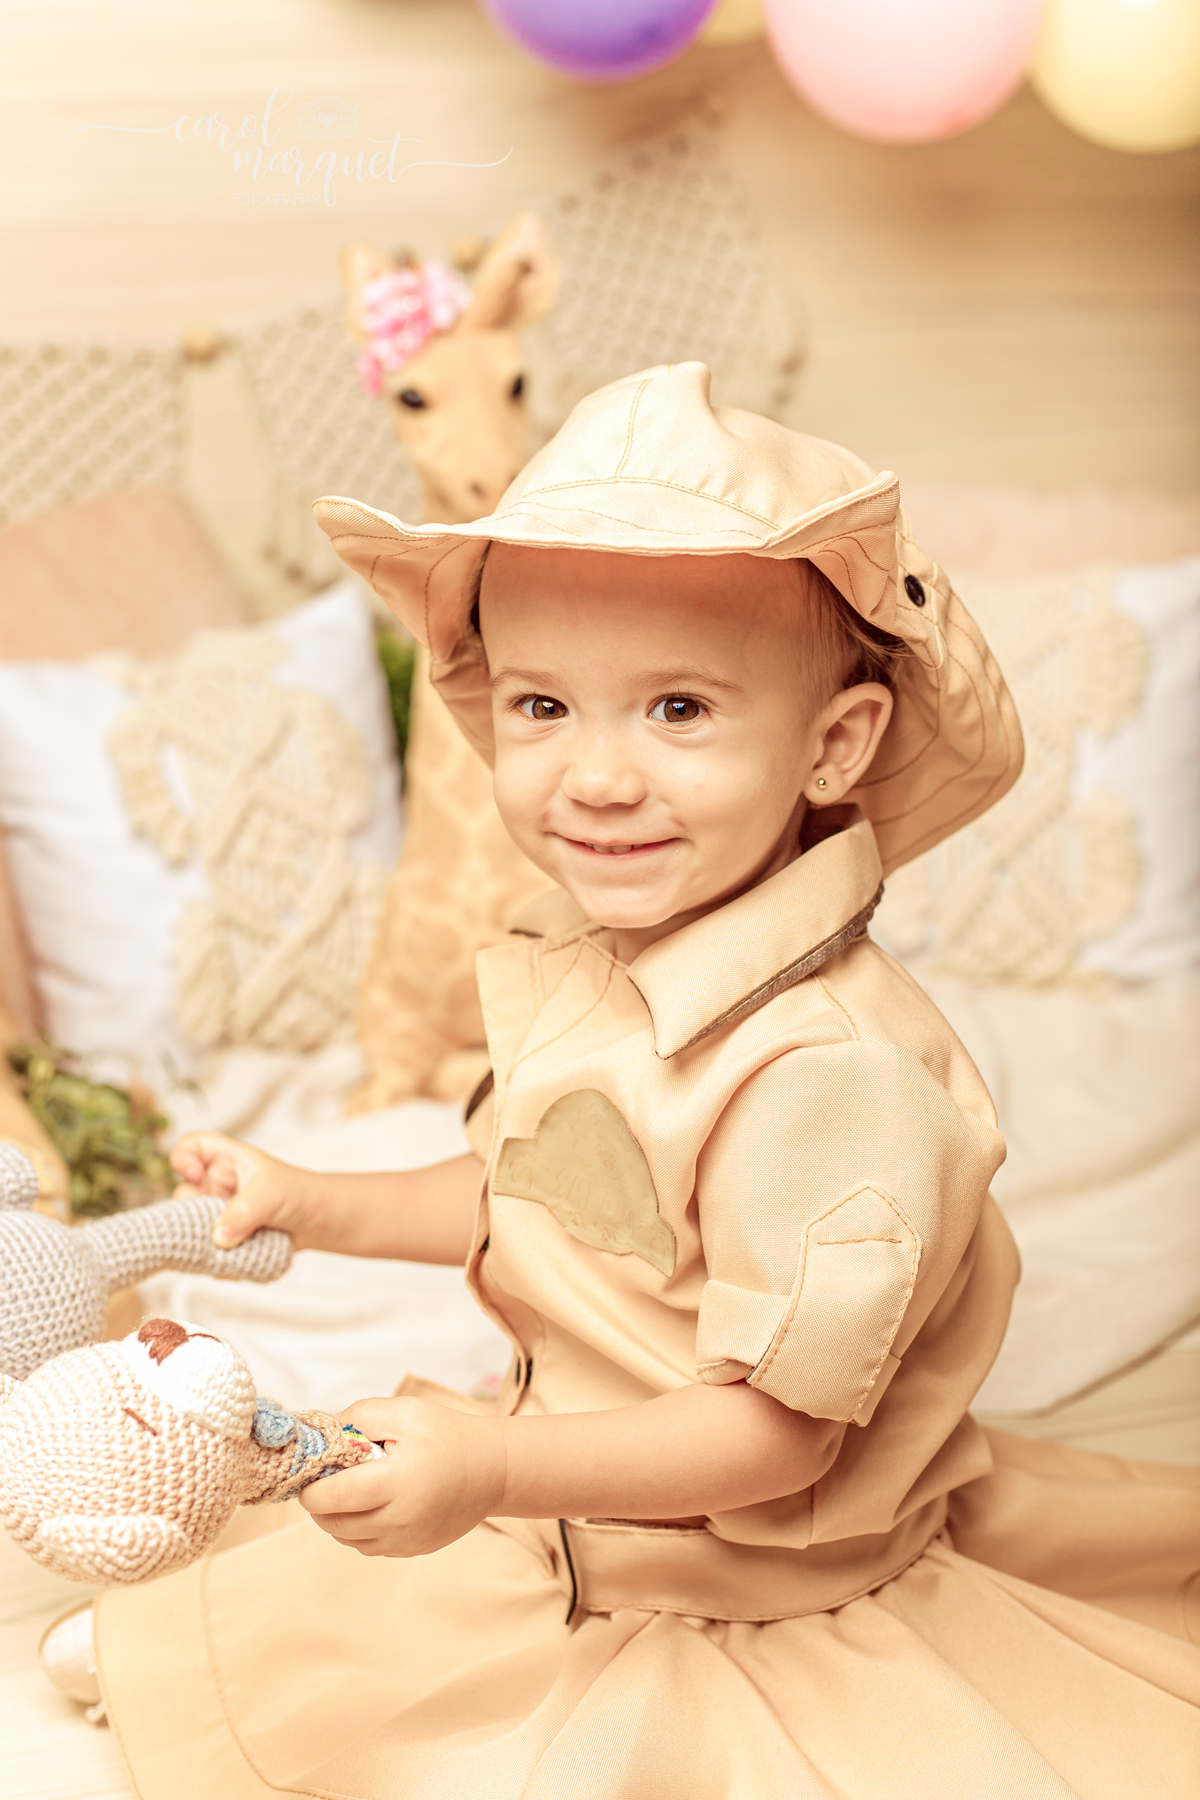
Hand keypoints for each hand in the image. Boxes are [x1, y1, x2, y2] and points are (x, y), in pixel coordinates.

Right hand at [170, 1134, 317, 1249]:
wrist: (315, 1222)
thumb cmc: (296, 1193)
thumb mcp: (271, 1195)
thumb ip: (244, 1212)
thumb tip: (218, 1237)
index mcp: (226, 1160)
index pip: (191, 1146)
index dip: (183, 1158)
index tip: (194, 1176)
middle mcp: (216, 1184)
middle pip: (184, 1196)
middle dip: (192, 1215)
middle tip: (212, 1229)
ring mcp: (217, 1212)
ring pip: (191, 1228)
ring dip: (204, 1243)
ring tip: (230, 1250)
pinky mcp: (223, 1237)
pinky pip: (206, 1251)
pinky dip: (217, 1260)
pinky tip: (239, 1262)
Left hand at [299, 1397, 506, 1557]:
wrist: (493, 1469)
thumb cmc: (448, 1435)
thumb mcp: (405, 1411)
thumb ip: (361, 1415)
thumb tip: (326, 1433)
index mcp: (395, 1483)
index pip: (333, 1498)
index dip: (311, 1489)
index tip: (307, 1474)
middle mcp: (399, 1520)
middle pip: (335, 1524)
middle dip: (320, 1504)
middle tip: (324, 1479)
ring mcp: (406, 1540)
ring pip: (349, 1540)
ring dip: (337, 1519)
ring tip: (347, 1490)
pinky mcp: (413, 1550)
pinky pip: (370, 1546)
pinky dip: (359, 1530)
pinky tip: (371, 1504)